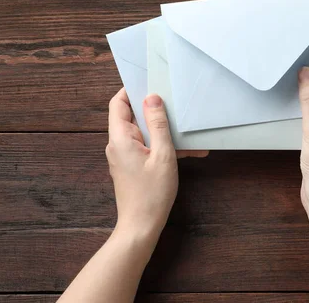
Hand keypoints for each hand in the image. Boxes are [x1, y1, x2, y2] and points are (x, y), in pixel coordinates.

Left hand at [105, 88, 207, 242]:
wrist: (141, 227)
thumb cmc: (152, 193)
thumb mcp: (163, 155)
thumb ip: (158, 125)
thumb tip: (152, 98)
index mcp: (120, 138)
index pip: (119, 103)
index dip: (132, 89)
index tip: (151, 82)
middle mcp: (118, 144)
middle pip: (132, 116)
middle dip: (154, 110)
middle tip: (175, 103)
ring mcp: (125, 156)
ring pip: (143, 132)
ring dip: (164, 130)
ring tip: (188, 131)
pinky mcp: (132, 166)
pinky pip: (147, 147)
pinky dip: (164, 146)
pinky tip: (189, 152)